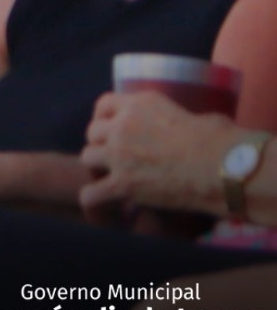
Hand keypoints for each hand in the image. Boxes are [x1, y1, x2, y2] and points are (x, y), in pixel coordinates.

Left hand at [79, 92, 231, 220]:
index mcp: (140, 104)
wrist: (223, 168)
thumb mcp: (195, 116)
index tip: (111, 129)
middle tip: (116, 159)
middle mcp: (123, 125)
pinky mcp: (122, 184)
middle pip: (93, 132)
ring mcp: (119, 154)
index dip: (104, 117)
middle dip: (102, 145)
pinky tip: (105, 205)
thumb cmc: (222, 142)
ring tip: (113, 179)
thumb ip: (178, 119)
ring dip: (98, 169)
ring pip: (87, 158)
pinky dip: (95, 201)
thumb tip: (190, 127)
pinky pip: (90, 194)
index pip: (104, 104)